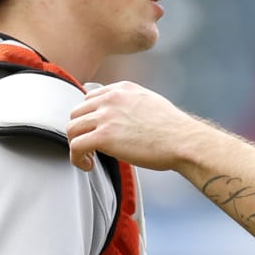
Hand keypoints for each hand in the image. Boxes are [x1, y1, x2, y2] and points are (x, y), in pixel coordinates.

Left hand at [67, 81, 203, 171]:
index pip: (90, 98)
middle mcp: (111, 99)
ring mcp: (106, 116)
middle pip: (76, 112)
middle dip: (81, 131)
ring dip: (76, 145)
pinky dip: (76, 158)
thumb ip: (132, 104)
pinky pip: (76, 146)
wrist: (183, 141)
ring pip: (71, 128)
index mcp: (122, 89)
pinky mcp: (103, 136)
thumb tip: (124, 119)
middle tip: (91, 147)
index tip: (94, 131)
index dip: (89, 118)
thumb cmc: (174, 129)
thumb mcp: (151, 103)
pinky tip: (88, 165)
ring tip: (89, 158)